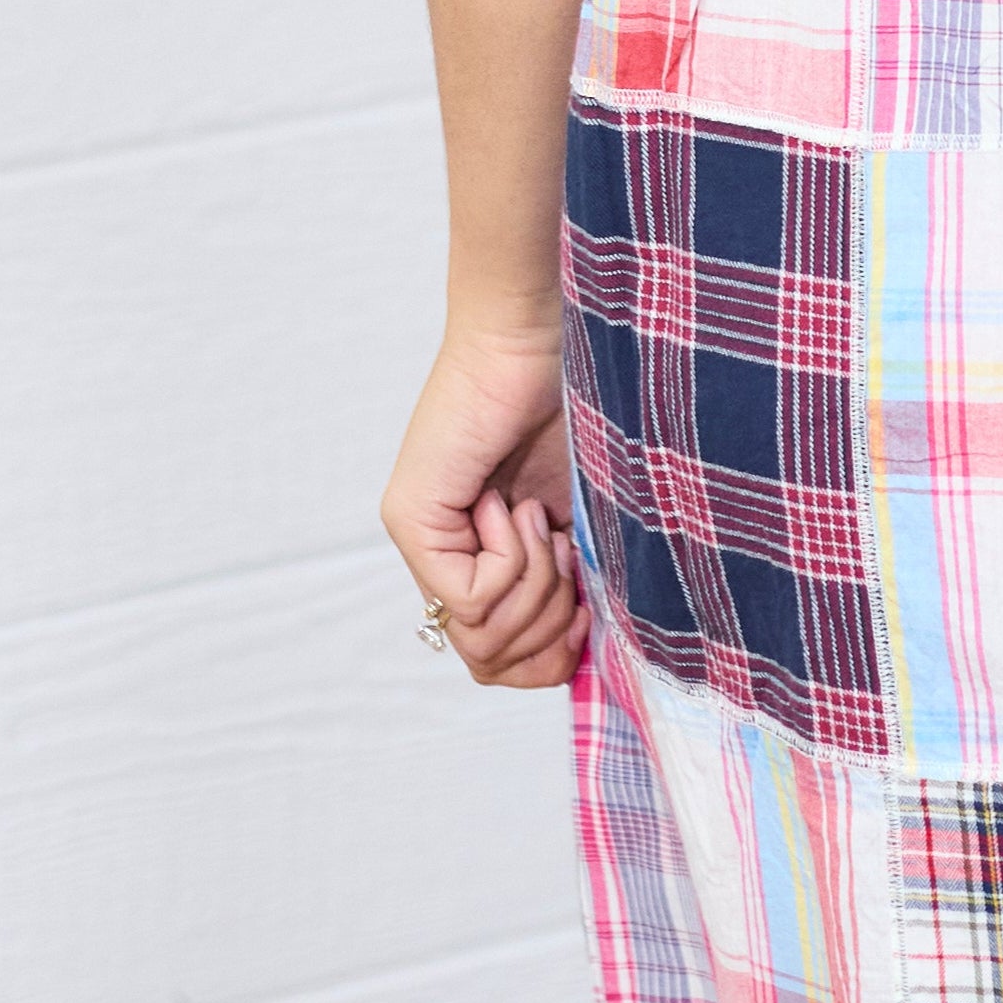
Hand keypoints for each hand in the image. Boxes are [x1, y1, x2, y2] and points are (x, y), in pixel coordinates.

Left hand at [381, 327, 583, 687]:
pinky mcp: (412, 519)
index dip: (554, 657)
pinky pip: (473, 599)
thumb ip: (575, 584)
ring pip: (483, 639)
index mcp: (482, 560)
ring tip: (542, 520)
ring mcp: (420, 541)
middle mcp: (439, 559)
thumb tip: (579, 661)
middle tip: (567, 555)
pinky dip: (516, 559)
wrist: (544, 338)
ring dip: (537, 587)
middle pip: (491, 663)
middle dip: (550, 626)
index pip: (500, 664)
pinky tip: (516, 505)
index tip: (590, 609)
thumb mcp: (584, 523)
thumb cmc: (580, 410)